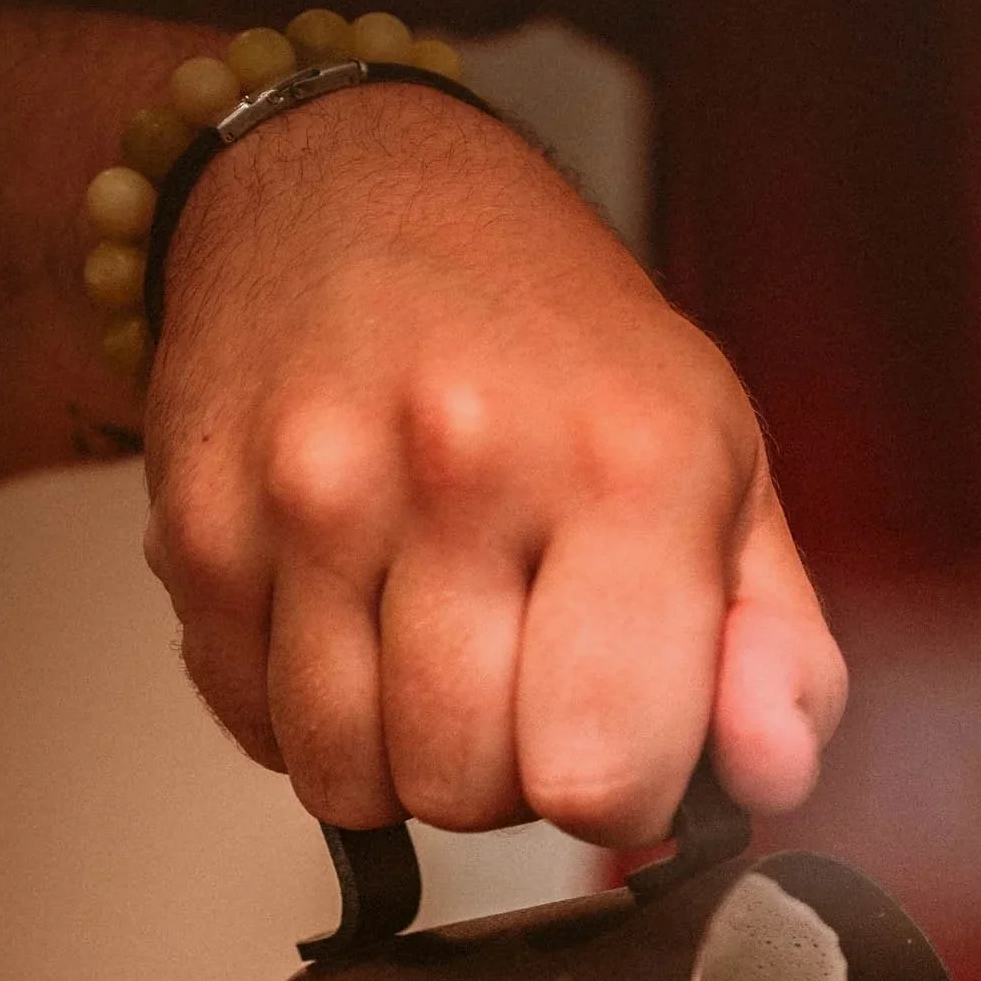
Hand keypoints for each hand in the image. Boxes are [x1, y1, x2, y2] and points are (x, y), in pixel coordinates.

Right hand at [142, 85, 844, 842]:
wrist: (347, 186)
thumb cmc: (551, 344)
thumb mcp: (724, 473)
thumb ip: (778, 652)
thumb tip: (767, 772)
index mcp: (624, 461)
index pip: (603, 774)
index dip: (619, 794)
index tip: (616, 735)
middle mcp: (461, 463)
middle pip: (469, 792)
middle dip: (503, 773)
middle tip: (517, 665)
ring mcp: (312, 494)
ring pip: (352, 779)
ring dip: (398, 752)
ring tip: (430, 636)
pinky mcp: (202, 524)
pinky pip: (260, 730)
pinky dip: (308, 709)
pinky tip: (348, 612)